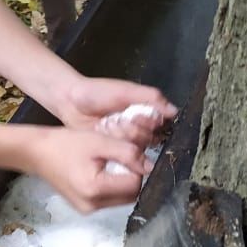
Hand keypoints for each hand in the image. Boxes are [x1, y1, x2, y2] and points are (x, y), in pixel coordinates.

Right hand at [23, 126, 148, 212]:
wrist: (36, 153)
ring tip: (106, 164)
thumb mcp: (99, 141)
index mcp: (95, 189)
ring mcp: (88, 210)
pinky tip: (98, 172)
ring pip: (122, 199)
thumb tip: (150, 165)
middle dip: (131, 176)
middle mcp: (93, 206)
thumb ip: (127, 153)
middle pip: (130, 195)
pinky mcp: (84, 209)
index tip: (126, 154)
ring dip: (122, 182)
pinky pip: (109, 200)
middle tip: (116, 158)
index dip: (136, 167)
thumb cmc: (65, 144)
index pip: (135, 184)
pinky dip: (111, 187)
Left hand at [57, 76, 176, 148]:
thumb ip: (151, 97)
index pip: (162, 125)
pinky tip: (104, 134)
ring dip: (123, 136)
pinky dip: (113, 144)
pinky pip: (122, 155)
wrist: (71, 101)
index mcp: (148, 114)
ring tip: (109, 124)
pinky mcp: (114, 152)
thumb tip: (174, 111)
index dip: (151, 122)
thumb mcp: (126, 90)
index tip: (138, 114)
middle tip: (120, 118)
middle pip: (150, 138)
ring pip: (137, 148)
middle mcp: (141, 130)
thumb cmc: (99, 92)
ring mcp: (126, 142)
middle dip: (134, 129)